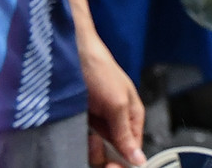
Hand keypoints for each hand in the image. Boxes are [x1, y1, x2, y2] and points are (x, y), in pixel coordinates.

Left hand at [81, 30, 144, 165]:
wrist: (72, 55)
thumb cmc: (100, 70)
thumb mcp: (117, 103)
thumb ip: (126, 132)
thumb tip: (139, 158)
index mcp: (133, 115)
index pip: (134, 149)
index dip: (125, 160)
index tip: (112, 166)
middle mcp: (117, 120)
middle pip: (116, 151)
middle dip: (106, 154)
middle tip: (97, 147)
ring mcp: (98, 121)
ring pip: (98, 149)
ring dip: (91, 148)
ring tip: (88, 135)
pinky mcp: (82, 121)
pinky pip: (83, 141)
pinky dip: (80, 141)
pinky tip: (79, 132)